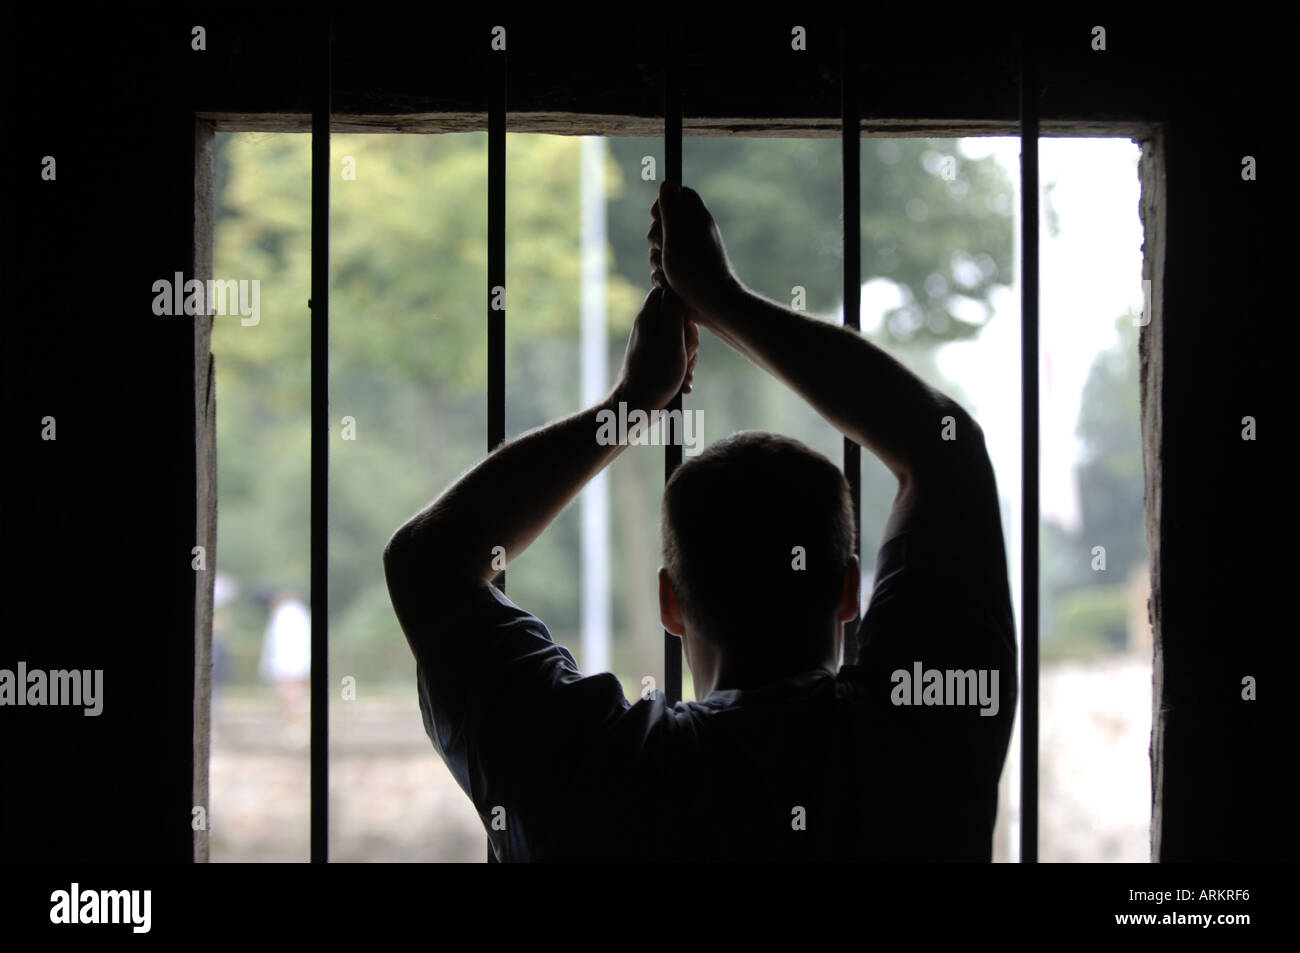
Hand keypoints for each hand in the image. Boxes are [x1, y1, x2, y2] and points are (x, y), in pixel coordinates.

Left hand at [615, 286, 699, 411]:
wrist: (638, 407)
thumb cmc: (656, 374)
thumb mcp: (671, 337)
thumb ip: (674, 309)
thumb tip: (676, 286)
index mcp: (649, 317)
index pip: (672, 293)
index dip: (686, 307)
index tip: (687, 327)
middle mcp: (649, 328)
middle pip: (681, 319)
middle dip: (690, 339)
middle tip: (684, 354)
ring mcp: (653, 345)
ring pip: (683, 341)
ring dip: (690, 359)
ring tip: (683, 373)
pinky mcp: (658, 361)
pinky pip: (679, 358)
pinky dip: (684, 371)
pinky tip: (683, 385)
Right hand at [648, 181, 742, 319]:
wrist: (712, 305)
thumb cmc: (694, 268)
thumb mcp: (677, 233)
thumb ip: (669, 208)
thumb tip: (667, 184)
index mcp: (697, 218)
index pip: (679, 195)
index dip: (664, 203)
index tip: (655, 216)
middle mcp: (694, 233)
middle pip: (663, 223)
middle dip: (656, 237)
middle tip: (663, 248)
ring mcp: (689, 254)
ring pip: (660, 249)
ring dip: (657, 260)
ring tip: (668, 272)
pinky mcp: (684, 273)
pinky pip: (662, 269)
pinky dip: (662, 277)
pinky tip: (669, 285)